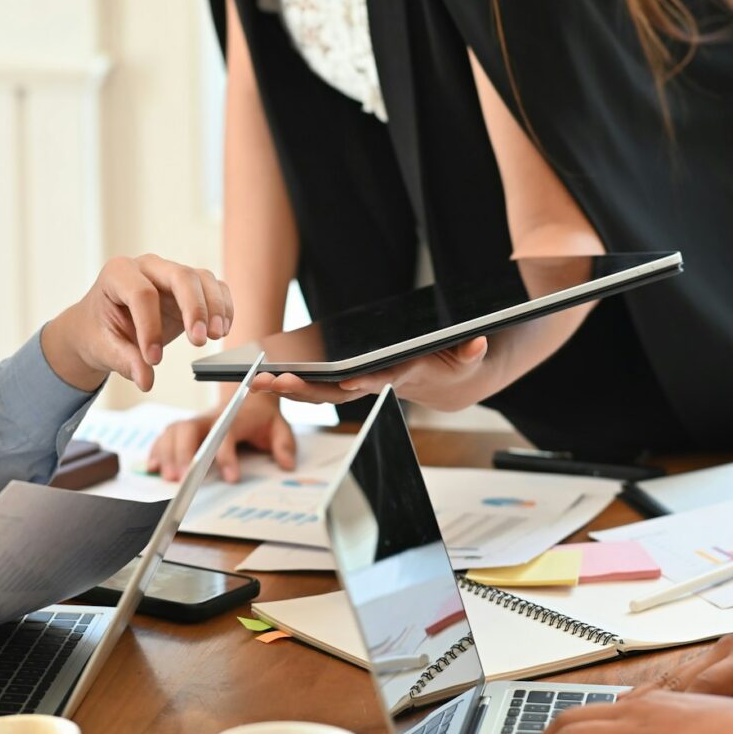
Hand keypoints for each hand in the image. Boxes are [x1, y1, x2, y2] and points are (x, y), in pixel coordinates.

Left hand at [41, 254, 233, 392]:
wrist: (103, 325)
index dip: (150, 327)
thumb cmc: (100, 330)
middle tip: (199, 341)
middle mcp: (148, 267)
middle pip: (180, 276)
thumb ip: (124, 361)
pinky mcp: (189, 288)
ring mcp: (170, 274)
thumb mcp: (103, 347)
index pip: (142, 293)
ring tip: (216, 336)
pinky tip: (222, 330)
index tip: (153, 359)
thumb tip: (145, 379)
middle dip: (195, 308)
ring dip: (215, 307)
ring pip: (202, 279)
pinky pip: (214, 288)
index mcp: (118, 274)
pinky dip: (223, 307)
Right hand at [146, 392, 295, 482]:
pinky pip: (164, 435)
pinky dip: (156, 450)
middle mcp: (209, 417)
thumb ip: (284, 444)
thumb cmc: (261, 416)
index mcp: (233, 416)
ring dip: (167, 453)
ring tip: (169, 477)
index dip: (228, 457)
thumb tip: (287, 464)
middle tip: (184, 479)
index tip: (231, 478)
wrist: (248, 394)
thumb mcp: (279, 426)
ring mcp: (194, 422)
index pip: (226, 435)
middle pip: (189, 429)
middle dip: (184, 453)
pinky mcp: (183, 428)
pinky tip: (153, 467)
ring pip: (173, 431)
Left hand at [249, 337, 488, 410]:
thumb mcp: (468, 358)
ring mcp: (356, 386)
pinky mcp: (346, 382)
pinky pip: (315, 386)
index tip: (339, 381)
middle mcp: (371, 385)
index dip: (358, 382)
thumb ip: (471, 352)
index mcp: (398, 377)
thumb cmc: (454, 366)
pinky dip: (289, 383)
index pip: (374, 381)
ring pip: (316, 392)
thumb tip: (478, 341)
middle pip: (332, 391)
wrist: (448, 386)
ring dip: (285, 388)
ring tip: (254, 382)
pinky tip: (264, 377)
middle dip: (301, 387)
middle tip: (271, 381)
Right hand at [627, 581, 732, 722]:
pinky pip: (689, 669)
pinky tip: (645, 699)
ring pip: (681, 672)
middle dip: (661, 706)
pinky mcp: (724, 649)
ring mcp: (724, 645)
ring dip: (658, 694)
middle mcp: (731, 646)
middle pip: (684, 678)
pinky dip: (668, 686)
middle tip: (635, 730)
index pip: (710, 685)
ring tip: (625, 715)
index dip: (690, 712)